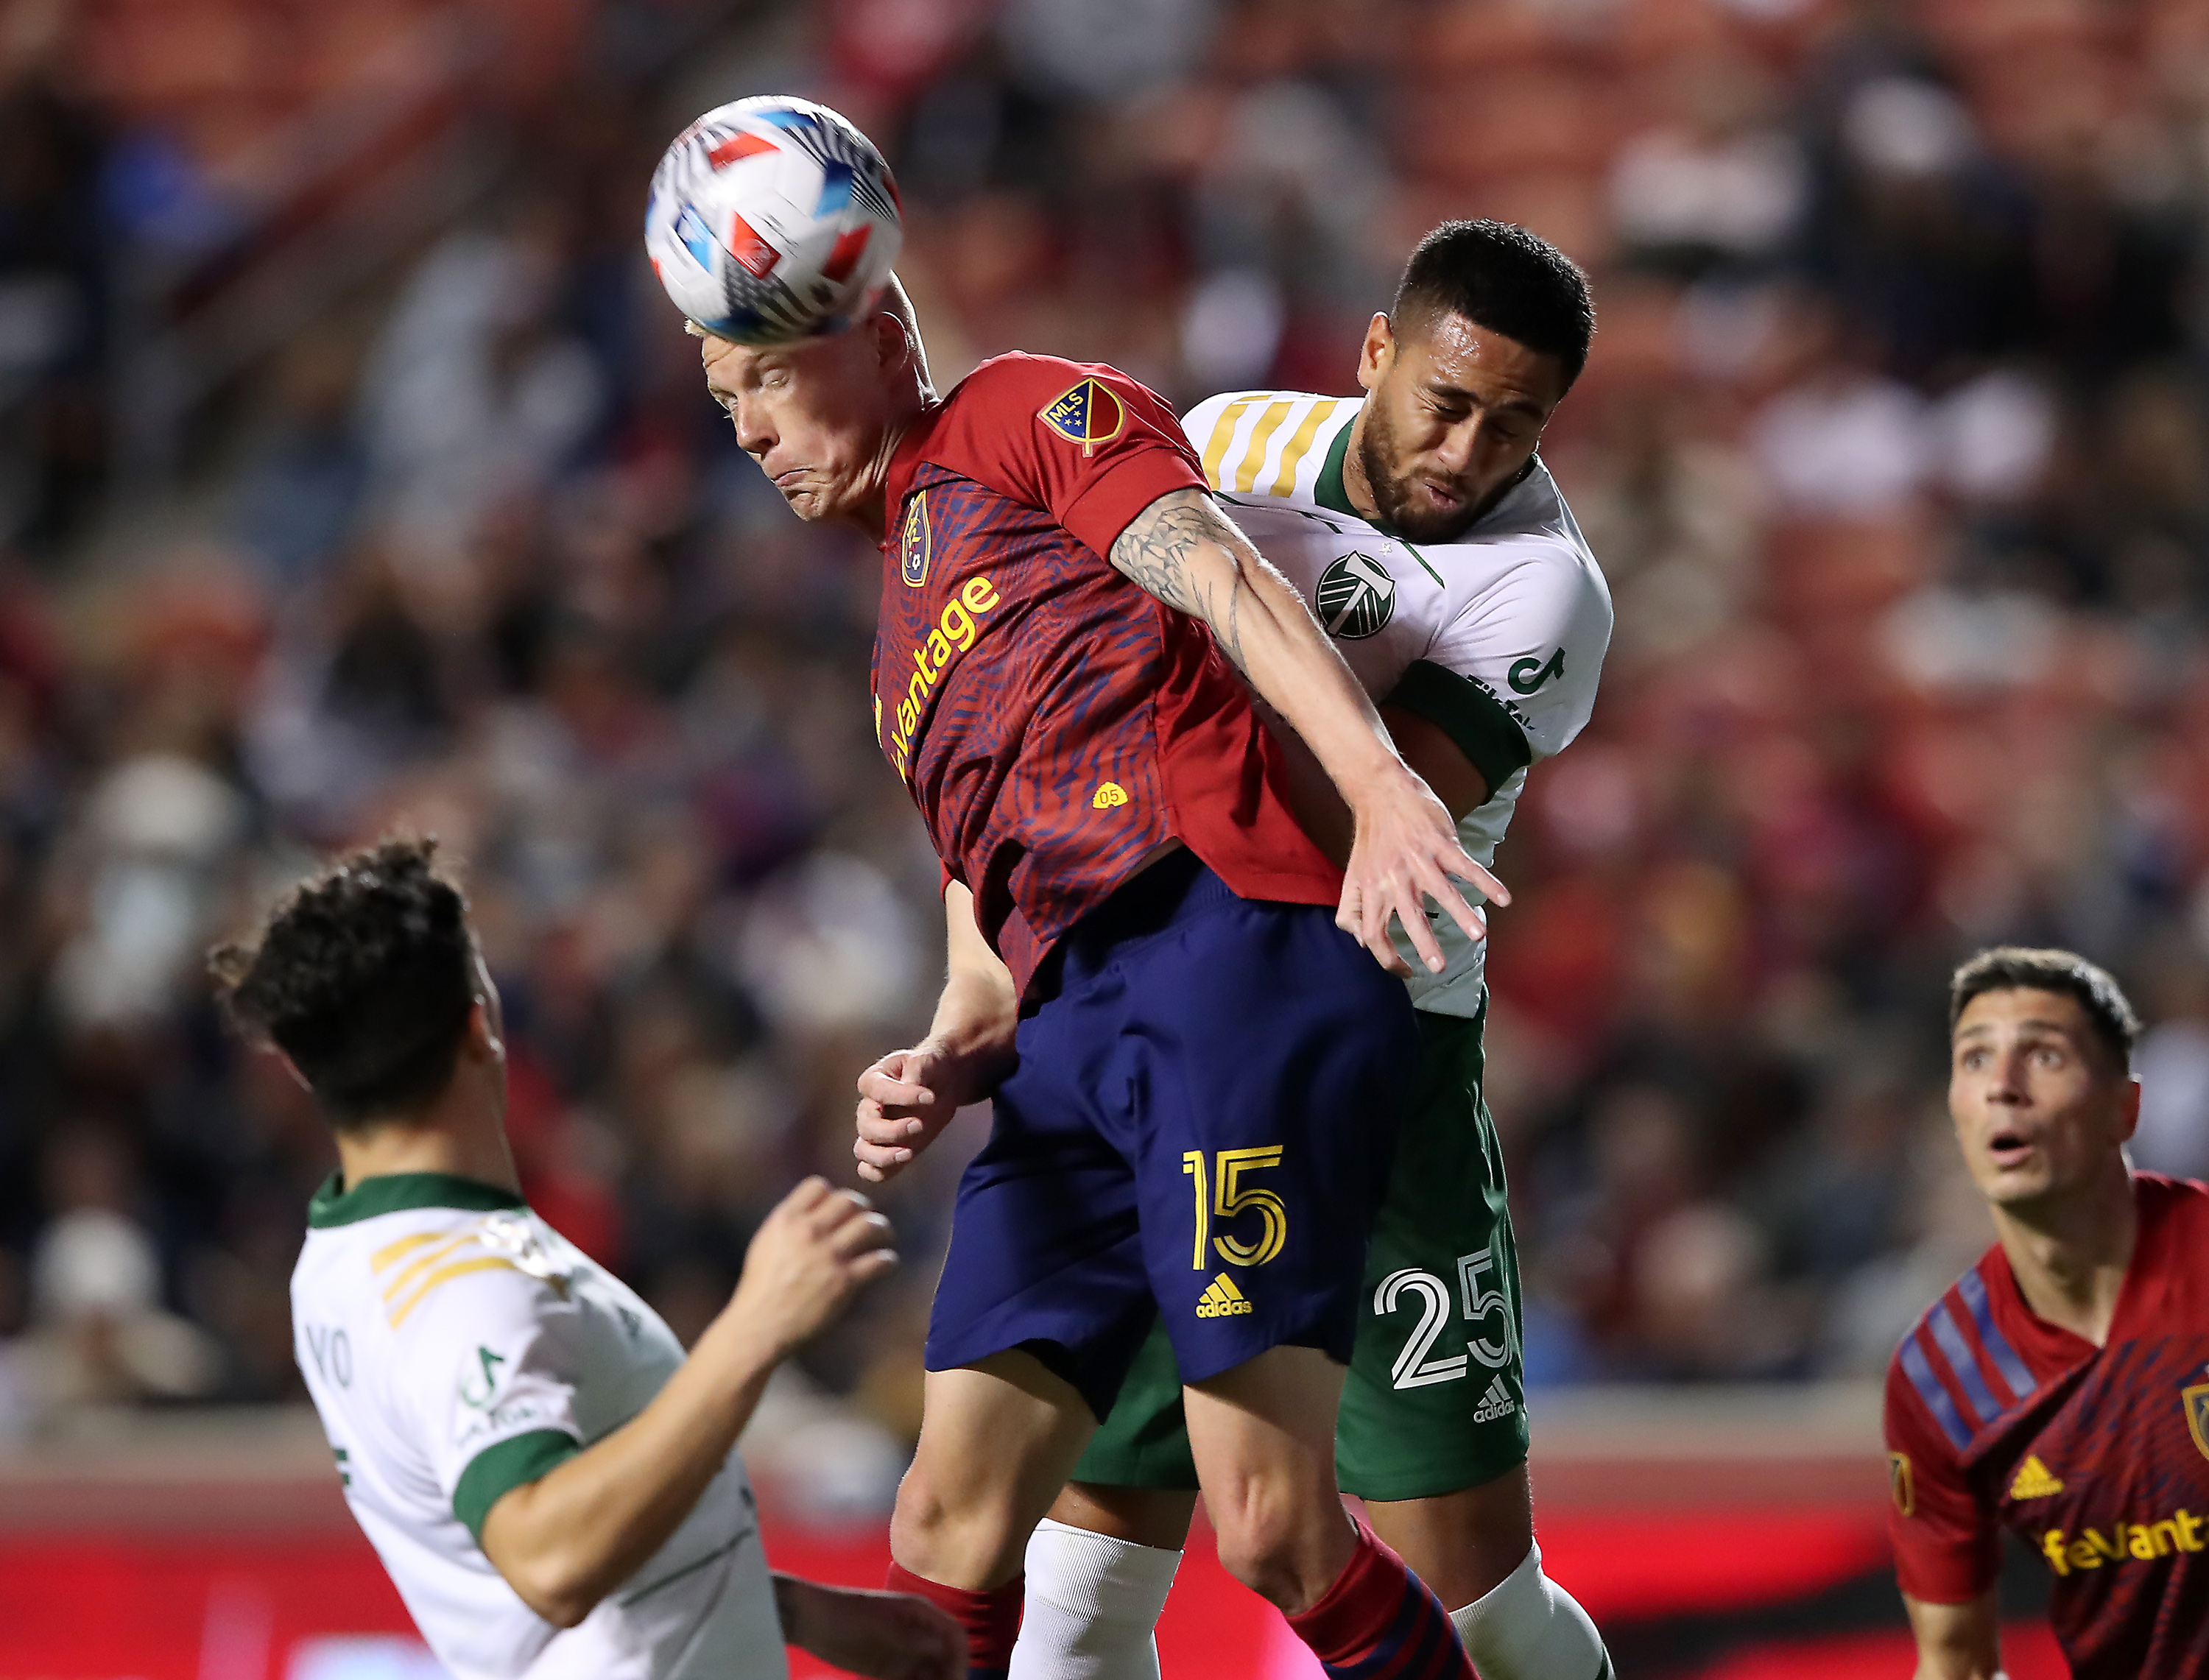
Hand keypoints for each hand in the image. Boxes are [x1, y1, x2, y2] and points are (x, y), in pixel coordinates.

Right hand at [722, 1179, 895, 1357]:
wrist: (759, 1326)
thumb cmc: (761, 1287)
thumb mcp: (766, 1242)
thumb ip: (790, 1222)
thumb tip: (817, 1206)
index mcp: (786, 1220)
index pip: (819, 1185)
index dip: (831, 1195)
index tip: (838, 1209)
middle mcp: (808, 1232)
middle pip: (849, 1201)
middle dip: (861, 1209)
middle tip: (866, 1221)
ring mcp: (828, 1256)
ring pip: (870, 1224)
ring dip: (882, 1229)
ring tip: (883, 1236)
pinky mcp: (845, 1282)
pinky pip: (880, 1260)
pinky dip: (887, 1261)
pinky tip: (884, 1264)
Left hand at [776, 1576, 963, 1679]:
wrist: (809, 1618)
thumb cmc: (847, 1615)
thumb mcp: (880, 1626)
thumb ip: (912, 1637)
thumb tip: (944, 1646)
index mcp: (920, 1613)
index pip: (955, 1638)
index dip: (961, 1661)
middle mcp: (916, 1632)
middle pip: (944, 1660)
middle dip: (947, 1679)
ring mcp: (901, 1650)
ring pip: (928, 1674)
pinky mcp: (885, 1667)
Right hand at [853, 1040, 987, 1182]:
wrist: (941, 1083)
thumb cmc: (930, 1067)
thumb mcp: (926, 1060)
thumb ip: (916, 1071)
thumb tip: (910, 1086)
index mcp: (872, 1081)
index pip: (878, 1091)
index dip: (902, 1096)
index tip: (930, 1096)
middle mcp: (868, 1108)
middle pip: (867, 1127)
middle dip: (892, 1130)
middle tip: (919, 1124)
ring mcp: (875, 1132)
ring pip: (864, 1151)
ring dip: (883, 1156)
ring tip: (908, 1153)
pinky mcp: (888, 1150)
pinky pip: (871, 1169)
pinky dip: (879, 1172)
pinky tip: (900, 1164)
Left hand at [1339, 765, 1508, 974]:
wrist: (1381, 793)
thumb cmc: (1370, 841)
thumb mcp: (1352, 876)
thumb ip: (1351, 910)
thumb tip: (1361, 942)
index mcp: (1371, 890)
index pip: (1373, 933)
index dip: (1387, 958)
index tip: (1407, 971)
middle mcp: (1394, 878)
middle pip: (1409, 917)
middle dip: (1425, 944)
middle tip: (1440, 967)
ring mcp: (1419, 860)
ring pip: (1443, 892)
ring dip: (1461, 914)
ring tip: (1478, 935)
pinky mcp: (1439, 843)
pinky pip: (1465, 866)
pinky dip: (1486, 882)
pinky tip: (1503, 898)